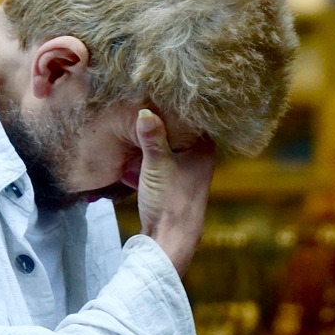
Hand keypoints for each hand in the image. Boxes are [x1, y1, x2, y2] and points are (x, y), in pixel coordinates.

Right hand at [135, 109, 214, 275]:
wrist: (171, 240)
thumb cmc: (170, 201)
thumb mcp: (157, 164)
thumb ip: (152, 137)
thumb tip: (146, 111)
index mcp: (203, 150)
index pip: (194, 120)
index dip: (178, 108)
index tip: (160, 95)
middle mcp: (200, 162)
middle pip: (179, 136)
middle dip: (160, 127)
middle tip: (141, 109)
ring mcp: (187, 176)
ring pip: (168, 153)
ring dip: (151, 148)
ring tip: (132, 134)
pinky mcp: (174, 190)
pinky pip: (160, 170)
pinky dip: (147, 167)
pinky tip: (130, 167)